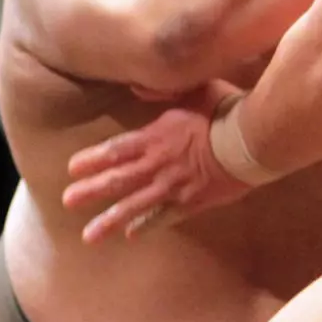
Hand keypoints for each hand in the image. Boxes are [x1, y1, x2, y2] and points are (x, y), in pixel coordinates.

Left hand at [63, 102, 250, 243]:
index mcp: (156, 137)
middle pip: (118, 180)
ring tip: (89, 235)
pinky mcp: (193, 202)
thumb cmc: (225, 109)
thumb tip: (135, 86)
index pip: (116, 150)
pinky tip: (131, 235)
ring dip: (110, 220)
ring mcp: (174, 186)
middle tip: (67, 202)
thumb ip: (162, 91)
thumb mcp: (192, 89)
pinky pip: (165, 217)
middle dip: (91, 192)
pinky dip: (147, 225)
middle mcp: (159, 164)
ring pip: (135, 206)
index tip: (71, 169)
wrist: (254, 139)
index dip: (93, 160)